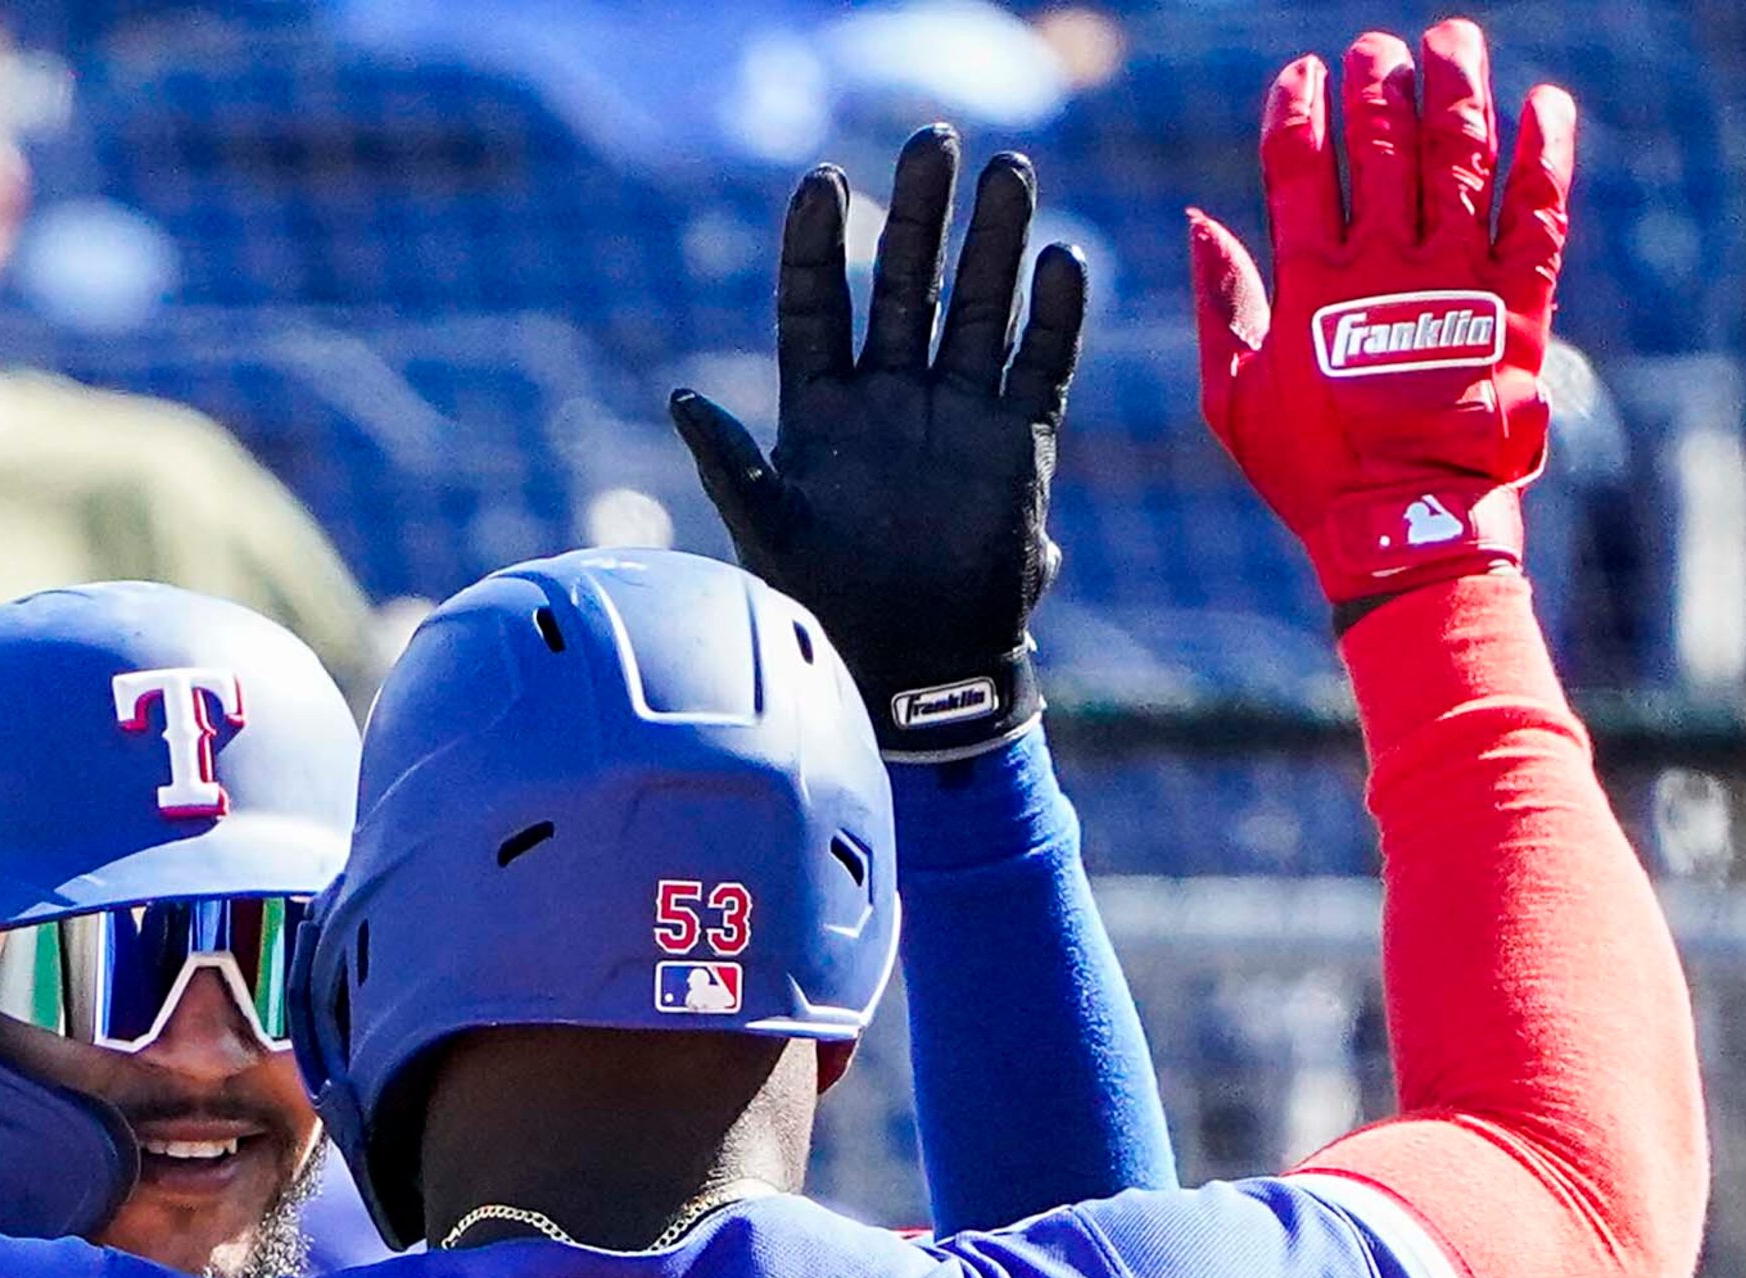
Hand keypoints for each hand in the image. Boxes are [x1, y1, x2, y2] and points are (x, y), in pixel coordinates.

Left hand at [672, 126, 1084, 760]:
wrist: (909, 671)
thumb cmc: (825, 606)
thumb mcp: (767, 532)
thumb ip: (731, 464)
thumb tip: (682, 396)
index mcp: (820, 407)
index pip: (813, 303)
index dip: (815, 242)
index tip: (820, 178)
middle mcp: (889, 396)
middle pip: (905, 282)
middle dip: (919, 213)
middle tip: (934, 138)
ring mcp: (956, 413)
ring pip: (977, 307)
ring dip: (995, 242)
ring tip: (1010, 170)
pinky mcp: (1016, 442)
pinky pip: (1040, 366)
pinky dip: (1055, 319)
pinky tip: (1062, 262)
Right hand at [1188, 20, 1572, 609]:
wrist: (1407, 523)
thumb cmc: (1311, 472)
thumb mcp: (1234, 397)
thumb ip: (1223, 304)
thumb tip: (1200, 222)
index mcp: (1311, 286)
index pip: (1301, 168)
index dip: (1299, 111)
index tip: (1302, 72)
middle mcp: (1385, 267)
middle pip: (1384, 144)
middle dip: (1379, 84)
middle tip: (1378, 47)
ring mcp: (1456, 278)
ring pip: (1460, 157)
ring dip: (1457, 90)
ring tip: (1452, 41)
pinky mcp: (1518, 301)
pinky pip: (1537, 211)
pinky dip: (1544, 154)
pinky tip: (1544, 105)